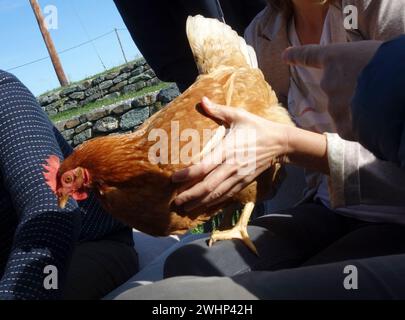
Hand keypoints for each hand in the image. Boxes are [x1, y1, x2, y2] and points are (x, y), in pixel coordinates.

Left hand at [172, 97, 288, 211]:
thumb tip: (202, 100)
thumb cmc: (257, 127)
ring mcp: (238, 176)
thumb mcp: (239, 115)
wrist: (280, 143)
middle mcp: (232, 166)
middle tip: (175, 201)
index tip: (173, 179)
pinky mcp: (244, 182)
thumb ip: (219, 110)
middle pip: (208, 185)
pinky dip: (214, 202)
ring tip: (185, 209)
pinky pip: (227, 195)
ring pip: (217, 194)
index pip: (205, 166)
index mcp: (228, 149)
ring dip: (200, 202)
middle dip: (191, 195)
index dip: (188, 174)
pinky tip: (204, 206)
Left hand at [282, 41, 381, 139]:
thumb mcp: (375, 55)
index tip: (285, 55)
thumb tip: (366, 80)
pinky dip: (363, 128)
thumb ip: (361, 67)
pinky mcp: (343, 126)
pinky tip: (377, 123)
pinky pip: (352, 128)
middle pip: (336, 90)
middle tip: (376, 91)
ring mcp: (335, 105)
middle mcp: (330, 82)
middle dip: (353, 93)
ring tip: (381, 106)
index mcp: (337, 58)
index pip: (311, 55)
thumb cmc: (391, 63)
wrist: (396, 90)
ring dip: (361, 111)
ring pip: (347, 111)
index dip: (298, 55)